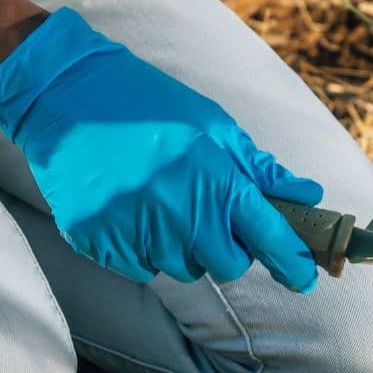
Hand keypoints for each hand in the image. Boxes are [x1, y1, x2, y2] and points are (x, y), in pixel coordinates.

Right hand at [0, 8, 323, 290]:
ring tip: (159, 200)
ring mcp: (135, 230)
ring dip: (181, 246)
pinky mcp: (98, 241)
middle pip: (225, 265)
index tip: (304, 277)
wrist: (64, 95)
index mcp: (213, 178)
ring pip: (180, 268)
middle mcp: (177, 211)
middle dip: (227, 248)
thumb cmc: (147, 103)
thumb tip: (308, 195)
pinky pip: (138, 267)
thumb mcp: (212, 124)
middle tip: (208, 215)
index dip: (292, 261)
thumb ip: (259, 168)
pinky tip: (129, 209)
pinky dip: (142, 248)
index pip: (268, 236)